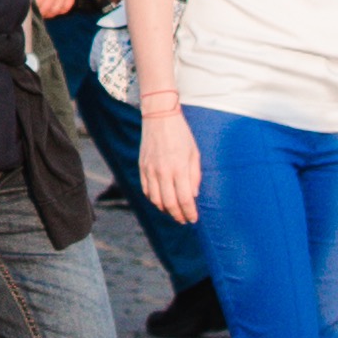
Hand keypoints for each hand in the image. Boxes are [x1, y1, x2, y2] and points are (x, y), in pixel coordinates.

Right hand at [135, 108, 203, 227]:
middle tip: (184, 220)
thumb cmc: (181, 133)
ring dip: (165, 210)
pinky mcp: (142, 167)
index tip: (193, 219)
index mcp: (179, 168)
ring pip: (155, 200)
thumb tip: (193, 195)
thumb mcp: (194, 153)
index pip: (184, 199)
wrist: (159, 116)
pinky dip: (154, 200)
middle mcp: (163, 172)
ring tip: (174, 213)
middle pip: (169, 204)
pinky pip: (146, 190)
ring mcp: (150, 170)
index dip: (189, 213)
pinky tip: (161, 201)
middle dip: (178, 216)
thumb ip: (195, 176)